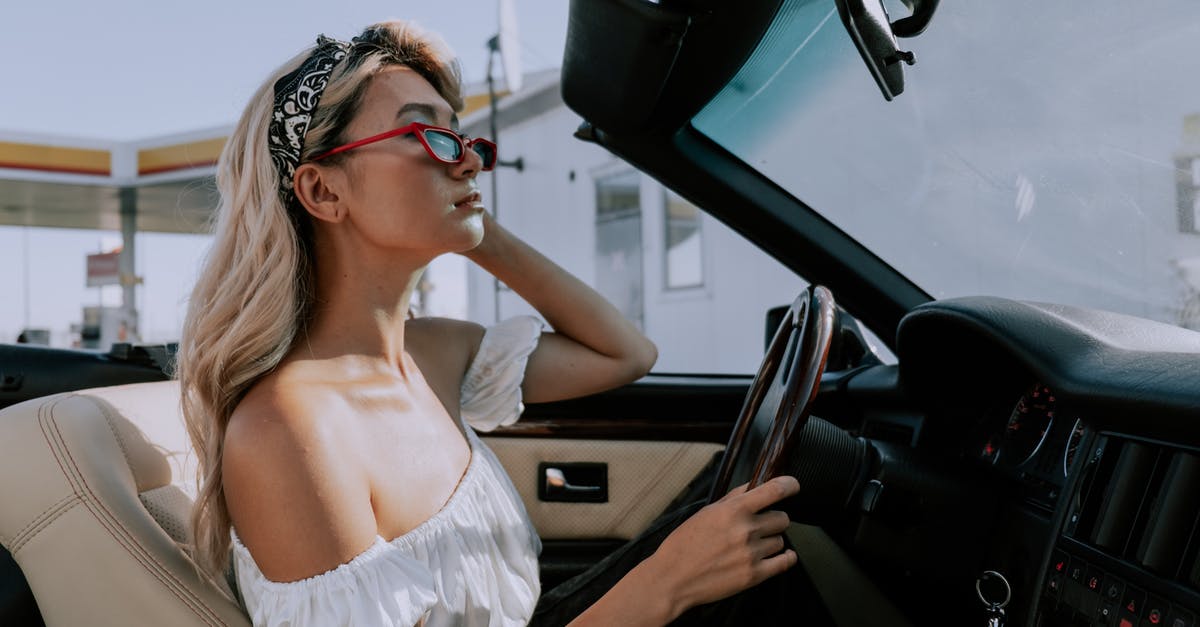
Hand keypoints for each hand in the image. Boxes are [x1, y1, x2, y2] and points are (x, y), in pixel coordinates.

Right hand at [652, 475, 800, 616]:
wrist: (673, 577)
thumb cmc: (685, 544)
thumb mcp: (706, 512)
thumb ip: (734, 498)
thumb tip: (755, 487)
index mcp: (733, 511)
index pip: (774, 490)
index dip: (789, 485)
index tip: (793, 486)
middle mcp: (745, 530)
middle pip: (783, 519)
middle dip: (773, 520)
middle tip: (759, 526)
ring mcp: (751, 554)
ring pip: (781, 540)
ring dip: (771, 541)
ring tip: (753, 545)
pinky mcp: (754, 575)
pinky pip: (785, 562)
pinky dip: (786, 557)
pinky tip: (782, 555)